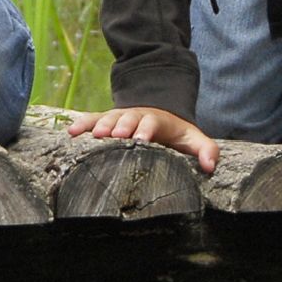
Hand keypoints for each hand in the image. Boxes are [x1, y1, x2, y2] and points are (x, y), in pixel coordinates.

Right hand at [67, 105, 217, 172]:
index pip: (151, 122)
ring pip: (108, 118)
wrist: (159, 115)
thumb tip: (211, 167)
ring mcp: (119, 117)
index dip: (145, 130)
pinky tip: (71, 132)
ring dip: (100, 125)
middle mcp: (136, 116)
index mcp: (157, 120)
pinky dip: (82, 124)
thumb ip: (207, 150)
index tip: (141, 139)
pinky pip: (92, 120)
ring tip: (92, 136)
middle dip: (120, 126)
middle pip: (127, 118)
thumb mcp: (194, 139)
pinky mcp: (106, 121)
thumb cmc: (176, 134)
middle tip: (112, 136)